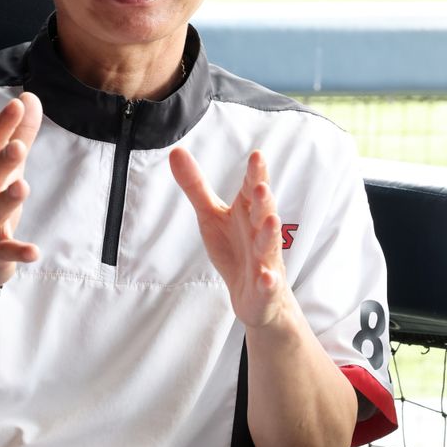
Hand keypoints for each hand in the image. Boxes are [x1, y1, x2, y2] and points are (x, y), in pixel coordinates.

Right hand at [0, 92, 42, 292]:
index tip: (18, 104)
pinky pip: (6, 250)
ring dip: (8, 199)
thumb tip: (30, 98)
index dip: (4, 124)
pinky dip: (19, 251)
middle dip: (2, 161)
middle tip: (17, 147)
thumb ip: (19, 134)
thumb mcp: (4, 169)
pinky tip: (34, 251)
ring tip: (23, 187)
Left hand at [169, 148, 287, 327]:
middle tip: (260, 185)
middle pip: (263, 212)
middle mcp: (259, 232)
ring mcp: (265, 260)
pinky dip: (268, 280)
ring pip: (269, 245)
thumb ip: (196, 185)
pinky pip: (268, 283)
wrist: (255, 295)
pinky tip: (266, 276)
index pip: (252, 188)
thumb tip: (176, 151)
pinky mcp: (265, 286)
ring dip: (271, 233)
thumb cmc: (234, 248)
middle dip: (264, 199)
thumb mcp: (211, 214)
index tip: (257, 155)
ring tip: (271, 221)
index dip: (255, 173)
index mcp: (248, 211)